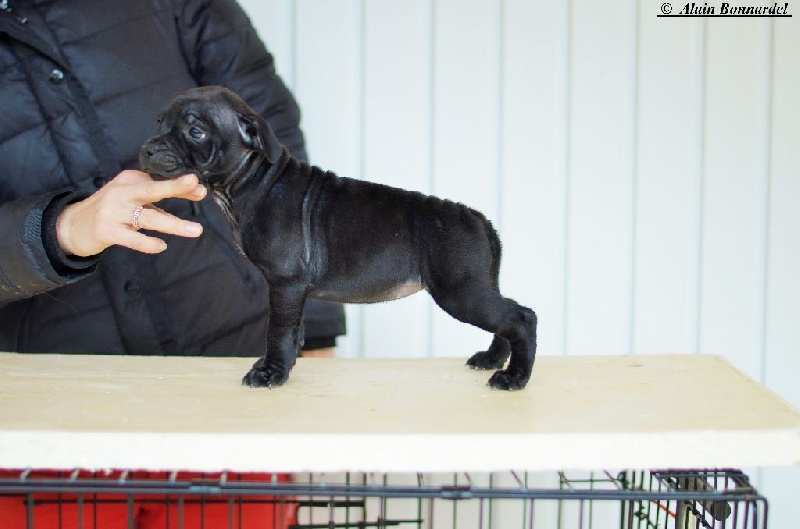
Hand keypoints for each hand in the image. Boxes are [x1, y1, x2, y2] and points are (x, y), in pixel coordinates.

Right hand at [56, 170, 207, 256]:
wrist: (72, 225)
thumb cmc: (111, 211)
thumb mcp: (132, 198)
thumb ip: (158, 198)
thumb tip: (195, 193)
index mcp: (129, 180)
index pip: (158, 182)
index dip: (181, 187)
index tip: (200, 190)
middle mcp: (121, 192)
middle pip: (151, 189)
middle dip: (174, 187)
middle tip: (196, 186)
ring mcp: (113, 212)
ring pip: (148, 217)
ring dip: (174, 224)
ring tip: (196, 230)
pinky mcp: (106, 231)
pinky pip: (133, 238)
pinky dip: (148, 243)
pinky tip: (161, 246)